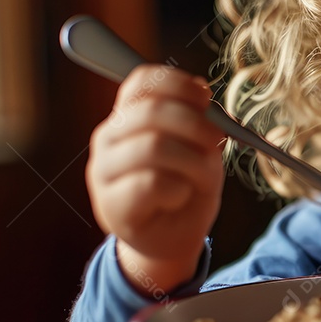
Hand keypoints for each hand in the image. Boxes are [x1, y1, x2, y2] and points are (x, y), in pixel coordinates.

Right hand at [86, 64, 225, 295]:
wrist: (171, 240)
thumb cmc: (185, 188)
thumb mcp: (199, 147)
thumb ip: (196, 118)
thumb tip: (202, 90)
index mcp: (128, 116)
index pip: (142, 82)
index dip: (179, 84)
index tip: (206, 99)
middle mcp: (108, 137)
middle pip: (152, 111)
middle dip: (196, 125)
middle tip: (216, 144)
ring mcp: (104, 170)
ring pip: (153, 146)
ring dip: (193, 161)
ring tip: (201, 177)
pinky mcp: (111, 204)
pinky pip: (152, 183)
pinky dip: (178, 188)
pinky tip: (180, 196)